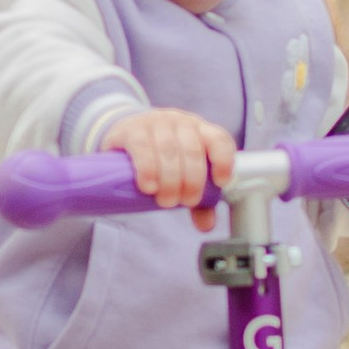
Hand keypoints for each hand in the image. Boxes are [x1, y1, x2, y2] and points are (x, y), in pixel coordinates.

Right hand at [103, 108, 238, 222]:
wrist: (125, 138)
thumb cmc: (160, 158)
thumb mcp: (182, 175)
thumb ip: (198, 200)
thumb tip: (207, 226)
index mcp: (201, 131)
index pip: (220, 140)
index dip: (224, 161)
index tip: (220, 183)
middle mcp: (182, 123)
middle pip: (193, 151)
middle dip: (191, 181)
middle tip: (181, 202)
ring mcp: (157, 122)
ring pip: (169, 150)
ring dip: (169, 180)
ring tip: (164, 200)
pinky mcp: (132, 129)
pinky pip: (142, 146)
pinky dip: (147, 169)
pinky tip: (148, 186)